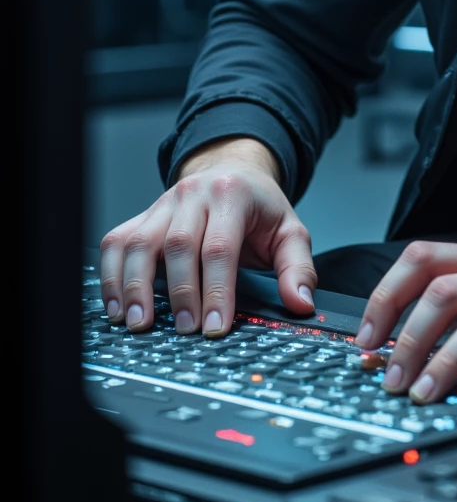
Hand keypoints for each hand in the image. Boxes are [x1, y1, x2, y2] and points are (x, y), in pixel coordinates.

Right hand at [99, 137, 316, 337]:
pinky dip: (112, 275)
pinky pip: (116, 242)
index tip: (216, 327)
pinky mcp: (142, 216)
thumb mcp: (290, 231)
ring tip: (141, 323)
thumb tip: (299, 304)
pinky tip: (118, 306)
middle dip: (181, 293)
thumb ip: (298, 268)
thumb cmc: (258, 207)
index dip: (217, 291)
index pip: (220, 247)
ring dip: (136, 287)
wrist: (233, 171)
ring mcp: (162, 204)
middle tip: (186, 330)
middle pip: (178, 245)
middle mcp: (193, 195)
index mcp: (233, 195)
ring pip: (139, 243)